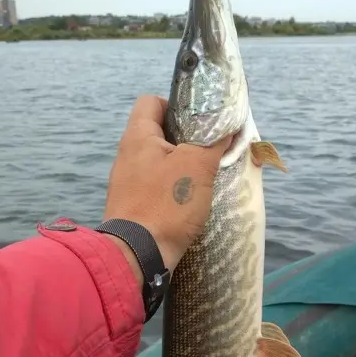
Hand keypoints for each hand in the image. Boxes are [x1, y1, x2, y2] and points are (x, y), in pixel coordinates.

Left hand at [103, 95, 230, 277]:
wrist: (137, 255)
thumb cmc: (166, 204)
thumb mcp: (197, 167)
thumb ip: (214, 142)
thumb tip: (228, 127)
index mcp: (138, 137)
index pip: (152, 102)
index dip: (177, 105)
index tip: (199, 123)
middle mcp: (127, 156)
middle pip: (158, 134)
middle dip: (186, 141)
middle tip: (209, 152)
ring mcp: (127, 184)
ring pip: (158, 164)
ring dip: (181, 168)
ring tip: (203, 180)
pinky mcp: (131, 207)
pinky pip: (154, 188)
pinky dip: (172, 191)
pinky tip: (188, 204)